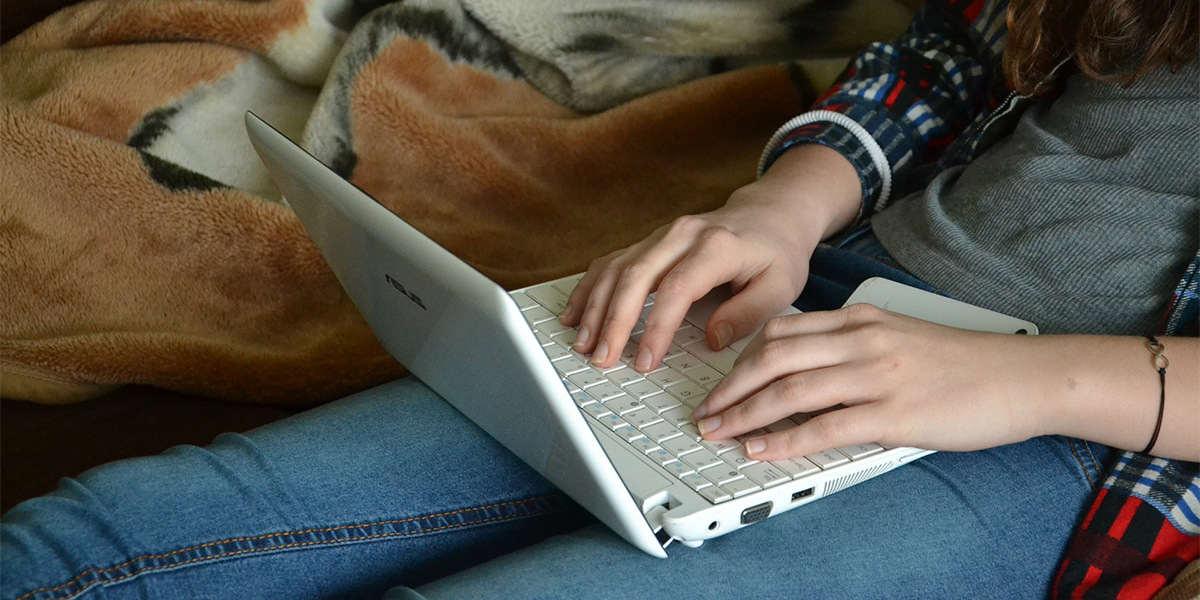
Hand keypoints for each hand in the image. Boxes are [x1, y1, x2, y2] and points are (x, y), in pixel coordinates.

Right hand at [559, 144, 861, 372]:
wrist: (771, 213)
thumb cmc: (777, 252)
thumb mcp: (781, 286)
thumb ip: (748, 314)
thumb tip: (712, 340)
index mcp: (717, 246)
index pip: (677, 289)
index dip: (656, 327)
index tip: (645, 360)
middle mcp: (683, 235)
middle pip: (636, 276)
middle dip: (613, 320)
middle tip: (601, 357)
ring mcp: (661, 235)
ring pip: (617, 268)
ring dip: (595, 306)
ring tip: (582, 343)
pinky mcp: (649, 241)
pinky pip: (611, 261)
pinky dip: (589, 288)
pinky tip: (575, 313)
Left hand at [691, 304, 1055, 460]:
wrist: (1024, 376)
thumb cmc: (964, 363)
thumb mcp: (900, 337)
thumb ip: (855, 345)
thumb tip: (807, 368)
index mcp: (861, 318)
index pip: (781, 331)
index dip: (740, 359)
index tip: (719, 382)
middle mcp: (862, 340)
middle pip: (772, 357)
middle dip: (729, 387)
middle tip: (704, 412)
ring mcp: (878, 375)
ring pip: (789, 390)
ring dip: (744, 414)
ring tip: (717, 432)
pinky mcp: (895, 413)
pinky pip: (824, 426)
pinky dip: (783, 440)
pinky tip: (760, 449)